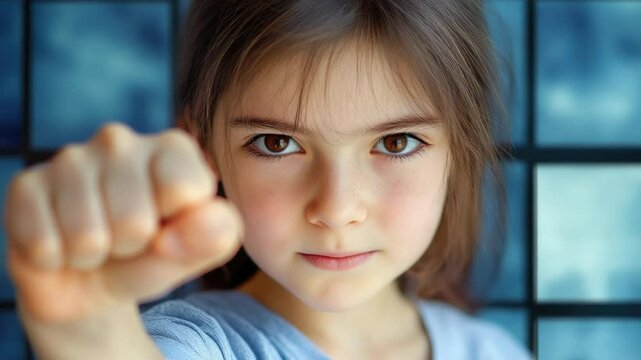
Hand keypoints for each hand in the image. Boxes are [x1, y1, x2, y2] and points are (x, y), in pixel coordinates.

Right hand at [4, 122, 243, 323]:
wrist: (94, 281)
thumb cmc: (154, 256)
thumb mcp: (197, 251)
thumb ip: (216, 234)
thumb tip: (200, 220)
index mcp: (172, 147)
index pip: (184, 188)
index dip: (180, 227)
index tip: (171, 226)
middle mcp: (119, 139)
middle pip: (134, 219)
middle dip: (133, 246)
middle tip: (128, 241)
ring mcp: (70, 158)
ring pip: (87, 234)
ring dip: (95, 255)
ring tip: (98, 243)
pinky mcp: (27, 184)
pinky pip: (45, 244)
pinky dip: (57, 259)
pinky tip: (62, 244)